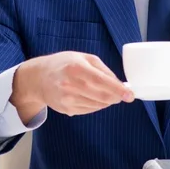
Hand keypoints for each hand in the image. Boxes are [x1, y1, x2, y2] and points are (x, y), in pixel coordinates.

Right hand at [11, 52, 134, 123]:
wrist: (39, 77)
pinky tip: (91, 96)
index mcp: (76, 68)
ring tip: (102, 92)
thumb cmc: (64, 64)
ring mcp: (67, 99)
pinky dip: (96, 105)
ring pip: (97, 105)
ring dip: (106, 101)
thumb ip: (103, 70)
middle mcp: (70, 85)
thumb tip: (119, 84)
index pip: (102, 82)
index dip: (118, 90)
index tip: (130, 95)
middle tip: (122, 95)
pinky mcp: (66, 109)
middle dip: (116, 97)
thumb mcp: (84, 58)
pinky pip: (89, 110)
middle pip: (102, 97)